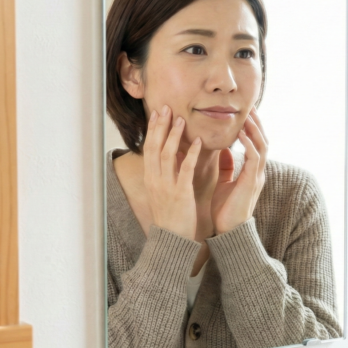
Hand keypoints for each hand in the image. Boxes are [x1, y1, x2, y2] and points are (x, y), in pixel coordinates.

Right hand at [144, 106, 201, 240]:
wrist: (172, 239)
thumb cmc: (171, 215)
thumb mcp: (163, 191)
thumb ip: (166, 172)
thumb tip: (173, 153)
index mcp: (150, 178)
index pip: (149, 148)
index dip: (153, 129)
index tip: (157, 113)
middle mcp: (155, 179)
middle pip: (155, 147)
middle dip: (160, 126)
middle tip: (166, 107)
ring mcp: (166, 186)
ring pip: (167, 154)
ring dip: (174, 135)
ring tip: (181, 119)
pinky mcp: (180, 193)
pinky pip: (185, 169)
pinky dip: (191, 154)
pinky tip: (198, 141)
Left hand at [212, 108, 267, 233]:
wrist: (227, 232)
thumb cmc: (224, 210)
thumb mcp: (224, 182)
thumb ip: (226, 166)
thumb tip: (222, 148)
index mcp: (251, 172)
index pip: (256, 144)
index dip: (252, 128)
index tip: (245, 114)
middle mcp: (257, 172)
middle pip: (263, 141)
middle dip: (257, 124)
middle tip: (250, 108)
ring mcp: (257, 177)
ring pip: (262, 147)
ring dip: (255, 130)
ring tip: (248, 116)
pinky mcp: (252, 182)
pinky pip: (254, 159)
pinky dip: (249, 145)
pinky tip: (242, 135)